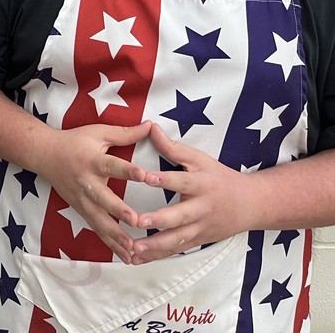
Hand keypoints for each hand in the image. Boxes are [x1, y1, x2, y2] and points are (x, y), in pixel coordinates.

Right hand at [37, 121, 152, 261]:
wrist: (44, 155)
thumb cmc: (74, 141)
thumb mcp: (98, 132)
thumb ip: (125, 133)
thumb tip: (150, 126)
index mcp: (92, 160)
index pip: (112, 165)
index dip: (128, 171)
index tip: (145, 176)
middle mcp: (86, 182)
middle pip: (103, 199)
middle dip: (118, 211)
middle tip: (136, 221)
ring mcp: (81, 199)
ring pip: (99, 220)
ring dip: (116, 236)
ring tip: (133, 249)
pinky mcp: (80, 210)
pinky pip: (97, 230)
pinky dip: (110, 244)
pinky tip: (126, 257)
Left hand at [130, 123, 252, 263]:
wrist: (252, 204)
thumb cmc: (219, 177)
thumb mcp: (199, 159)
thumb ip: (173, 147)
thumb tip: (150, 127)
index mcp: (201, 184)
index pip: (181, 180)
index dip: (164, 178)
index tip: (145, 176)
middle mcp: (201, 208)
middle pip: (180, 216)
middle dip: (158, 220)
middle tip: (137, 221)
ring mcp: (200, 228)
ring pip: (177, 239)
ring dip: (155, 245)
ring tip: (134, 248)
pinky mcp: (197, 241)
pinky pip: (176, 250)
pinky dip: (157, 256)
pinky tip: (137, 259)